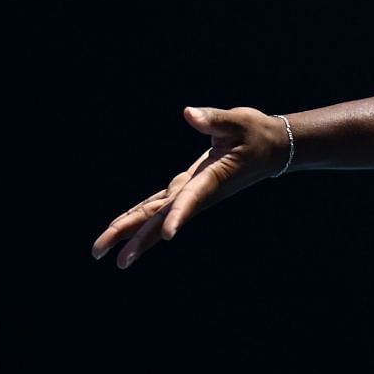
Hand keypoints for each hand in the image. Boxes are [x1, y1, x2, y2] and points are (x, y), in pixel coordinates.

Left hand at [91, 106, 289, 269]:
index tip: (167, 235)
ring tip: (102, 251)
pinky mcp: (189, 188)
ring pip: (157, 216)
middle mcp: (200, 192)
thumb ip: (214, 120)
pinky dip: (138, 215)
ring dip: (131, 232)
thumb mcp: (238, 122)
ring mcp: (193, 192)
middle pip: (164, 217)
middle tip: (111, 258)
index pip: (193, 198)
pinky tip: (121, 225)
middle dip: (138, 237)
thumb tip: (189, 114)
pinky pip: (159, 205)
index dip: (179, 215)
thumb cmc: (257, 133)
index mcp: (213, 178)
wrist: (272, 149)